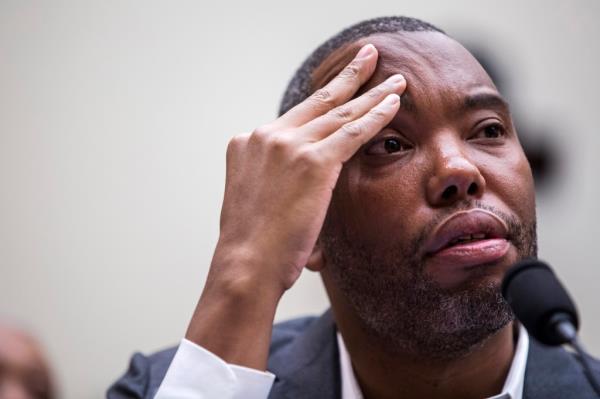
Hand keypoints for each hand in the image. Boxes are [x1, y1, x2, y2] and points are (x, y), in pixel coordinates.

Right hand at [212, 43, 405, 292]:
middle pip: (317, 102)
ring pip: (339, 112)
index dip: (322, 104)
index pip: (293, 119)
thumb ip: (271, 178)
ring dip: (372, 93)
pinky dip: (376, 115)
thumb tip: (289, 184)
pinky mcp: (312, 162)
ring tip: (394, 80)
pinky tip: (394, 103)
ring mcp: (287, 145)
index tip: (339, 90)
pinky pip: (352, 131)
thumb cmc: (252, 244)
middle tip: (367, 57)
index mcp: (247, 142)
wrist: (245, 265)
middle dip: (348, 77)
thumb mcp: (253, 199)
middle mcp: (265, 135)